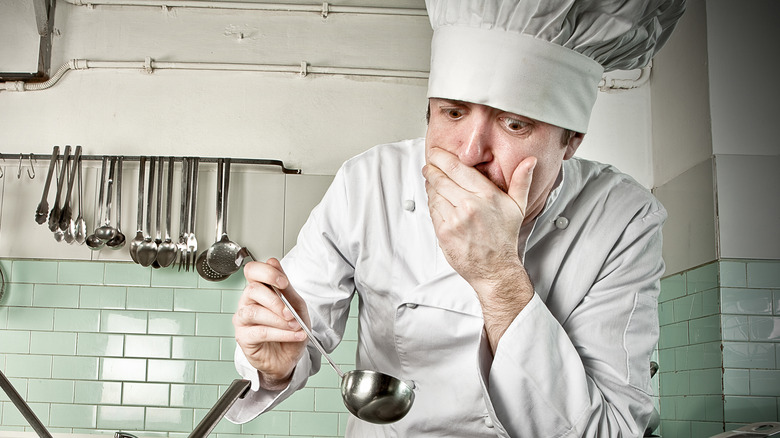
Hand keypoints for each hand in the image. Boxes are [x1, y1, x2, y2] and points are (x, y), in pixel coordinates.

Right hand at [233, 258, 309, 389]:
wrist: (288, 357)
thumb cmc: (290, 329)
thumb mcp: (296, 306)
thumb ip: (286, 287)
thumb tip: (274, 262)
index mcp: (259, 290)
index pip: (252, 271)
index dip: (266, 273)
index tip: (284, 282)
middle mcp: (247, 302)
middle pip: (253, 290)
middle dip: (276, 301)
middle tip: (291, 312)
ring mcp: (243, 319)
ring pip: (254, 312)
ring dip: (279, 319)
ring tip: (295, 325)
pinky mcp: (243, 337)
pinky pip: (260, 332)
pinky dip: (282, 333)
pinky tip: (294, 335)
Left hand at [423, 147, 535, 350]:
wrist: (495, 269)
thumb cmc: (504, 238)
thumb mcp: (518, 207)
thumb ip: (521, 181)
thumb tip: (530, 161)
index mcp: (486, 195)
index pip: (457, 168)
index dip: (442, 158)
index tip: (437, 153)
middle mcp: (469, 205)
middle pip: (441, 178)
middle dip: (432, 169)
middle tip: (429, 164)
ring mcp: (455, 219)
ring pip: (434, 193)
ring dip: (430, 185)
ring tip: (432, 180)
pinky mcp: (444, 232)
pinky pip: (432, 210)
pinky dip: (432, 202)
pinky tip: (436, 199)